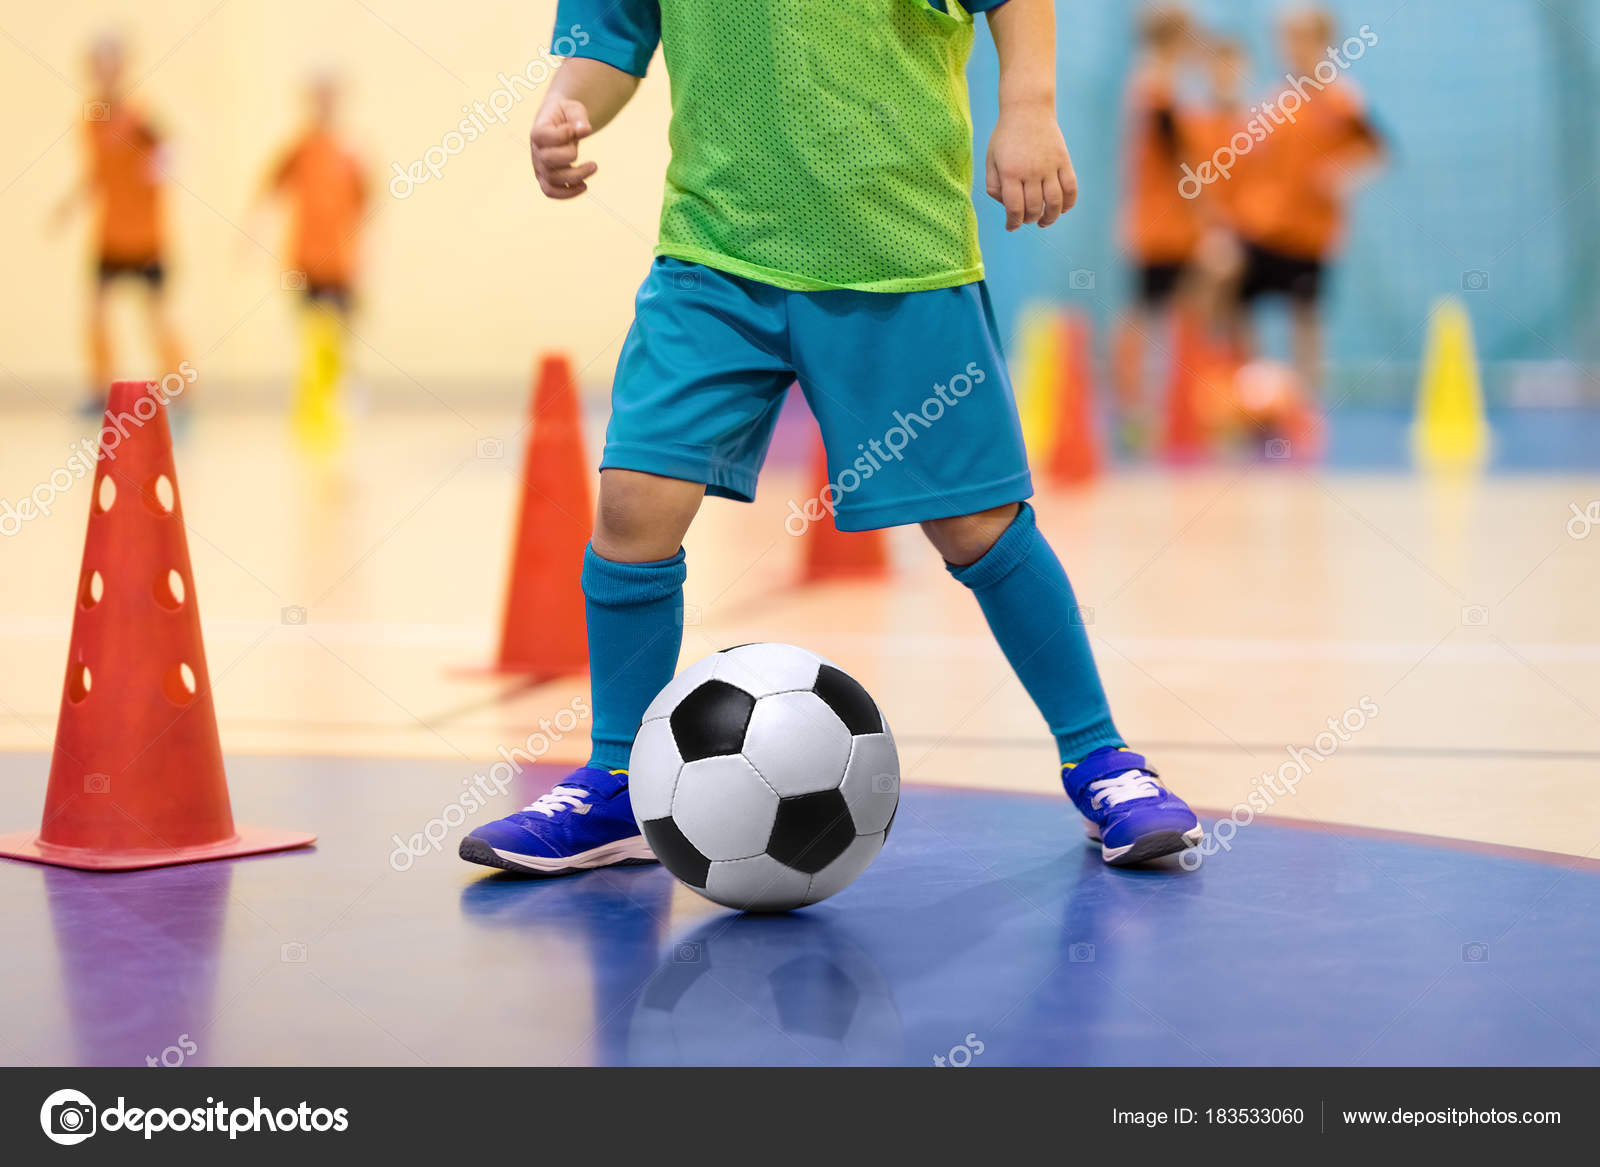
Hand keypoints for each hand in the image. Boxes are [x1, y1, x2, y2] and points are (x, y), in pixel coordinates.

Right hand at [529, 98, 597, 199]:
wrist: (557, 124)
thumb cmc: (566, 115)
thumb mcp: (573, 109)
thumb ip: (578, 117)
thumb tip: (584, 130)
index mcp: (538, 131)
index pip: (546, 137)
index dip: (565, 134)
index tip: (574, 129)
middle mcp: (535, 151)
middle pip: (549, 161)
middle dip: (571, 156)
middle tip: (587, 149)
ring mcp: (539, 166)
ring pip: (552, 180)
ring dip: (577, 177)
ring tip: (593, 167)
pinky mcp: (545, 178)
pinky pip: (550, 192)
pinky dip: (567, 193)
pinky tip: (584, 186)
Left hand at [985, 105, 1076, 230]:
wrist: (1027, 109)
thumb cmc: (1005, 137)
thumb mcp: (990, 160)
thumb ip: (993, 186)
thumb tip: (1006, 206)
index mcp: (1010, 172)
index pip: (1014, 208)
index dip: (1013, 223)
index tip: (1011, 227)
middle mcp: (1031, 171)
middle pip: (1034, 208)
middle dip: (1029, 220)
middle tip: (1025, 219)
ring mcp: (1050, 166)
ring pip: (1054, 202)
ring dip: (1050, 218)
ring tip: (1044, 221)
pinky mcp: (1064, 161)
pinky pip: (1071, 188)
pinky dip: (1068, 203)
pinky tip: (1061, 209)